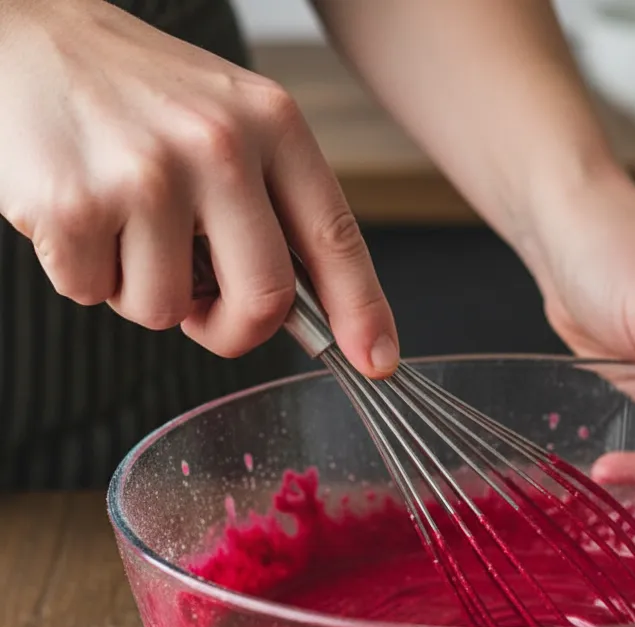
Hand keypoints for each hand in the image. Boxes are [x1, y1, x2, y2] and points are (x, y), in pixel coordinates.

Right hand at [0, 0, 397, 374]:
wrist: (18, 37)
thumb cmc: (133, 95)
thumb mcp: (228, 122)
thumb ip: (271, 208)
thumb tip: (307, 311)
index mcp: (271, 125)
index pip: (335, 238)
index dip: (361, 311)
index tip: (376, 360)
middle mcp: (220, 147)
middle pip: (264, 302)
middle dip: (233, 331)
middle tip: (203, 312)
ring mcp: (147, 175)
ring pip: (168, 311)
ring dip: (142, 291)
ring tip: (120, 224)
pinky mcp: (75, 204)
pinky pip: (95, 296)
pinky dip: (83, 273)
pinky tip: (76, 213)